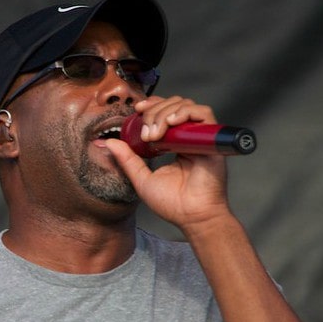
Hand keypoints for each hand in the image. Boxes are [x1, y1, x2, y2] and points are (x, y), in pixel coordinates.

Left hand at [106, 96, 231, 229]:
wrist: (191, 216)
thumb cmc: (171, 203)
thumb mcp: (141, 178)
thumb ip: (127, 159)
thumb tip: (109, 142)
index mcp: (173, 143)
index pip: (164, 111)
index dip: (152, 105)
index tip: (137, 109)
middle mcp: (187, 137)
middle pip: (173, 104)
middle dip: (155, 111)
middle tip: (146, 132)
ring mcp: (200, 138)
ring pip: (186, 105)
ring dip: (165, 112)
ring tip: (155, 133)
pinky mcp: (212, 140)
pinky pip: (204, 113)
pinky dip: (186, 112)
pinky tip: (172, 123)